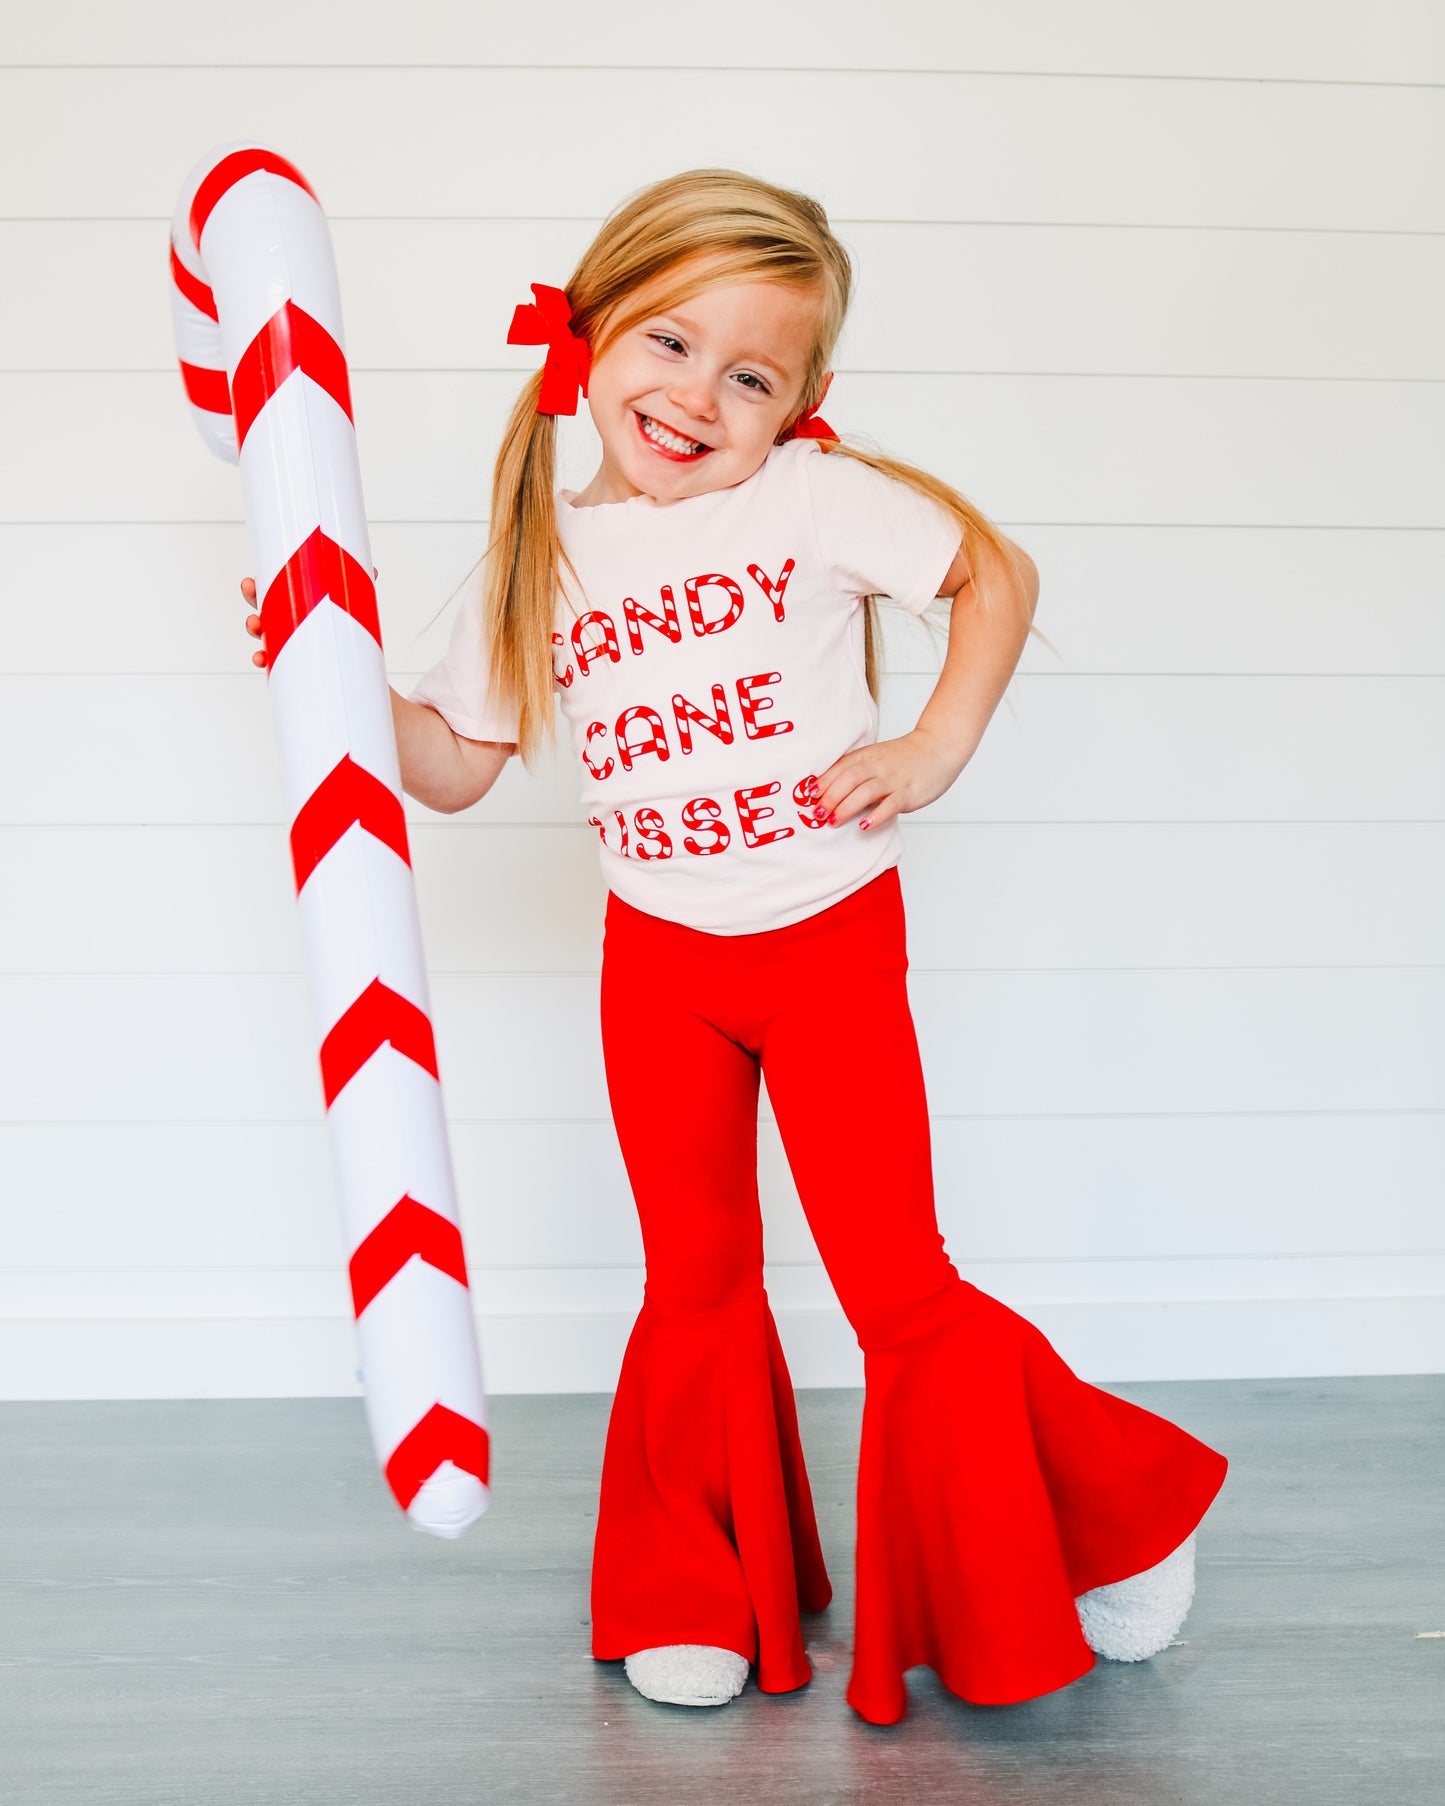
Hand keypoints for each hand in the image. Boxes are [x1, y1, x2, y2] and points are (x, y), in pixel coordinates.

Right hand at [241, 566, 376, 668]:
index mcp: (293, 600)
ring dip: (254, 630)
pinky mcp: (291, 658)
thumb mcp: (350, 598)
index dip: (255, 588)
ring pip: (264, 634)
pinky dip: (264, 659)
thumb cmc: (344, 617)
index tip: (250, 583)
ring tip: (256, 626)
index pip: (269, 591)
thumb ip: (357, 583)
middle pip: (261, 609)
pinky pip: (274, 659)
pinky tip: (261, 659)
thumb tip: (371, 571)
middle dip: (252, 602)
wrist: (354, 653)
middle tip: (252, 597)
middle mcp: (286, 619)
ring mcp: (287, 639)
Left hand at [809, 727, 964, 832]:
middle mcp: (878, 766)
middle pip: (848, 780)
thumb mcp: (876, 756)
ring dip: (846, 807)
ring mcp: (893, 780)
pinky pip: (890, 805)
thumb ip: (856, 770)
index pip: (840, 768)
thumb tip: (829, 790)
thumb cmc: (905, 757)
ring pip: (865, 792)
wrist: (938, 748)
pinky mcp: (908, 793)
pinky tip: (864, 825)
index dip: (823, 782)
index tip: (809, 796)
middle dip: (830, 797)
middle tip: (818, 813)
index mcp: (867, 756)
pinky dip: (876, 816)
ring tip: (833, 821)